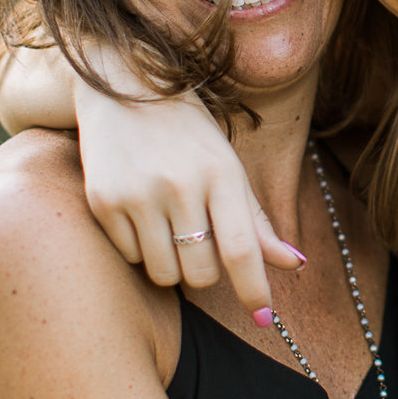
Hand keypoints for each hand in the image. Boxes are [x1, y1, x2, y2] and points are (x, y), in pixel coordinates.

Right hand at [70, 70, 304, 317]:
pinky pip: (129, 256)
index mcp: (221, 173)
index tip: (263, 317)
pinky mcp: (103, 200)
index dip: (254, 290)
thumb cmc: (185, 128)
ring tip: (166, 227)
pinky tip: (137, 212)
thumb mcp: (226, 164)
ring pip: (164, 273)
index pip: (242, 250)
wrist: (120, 81)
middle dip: (204, 271)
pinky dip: (138, 248)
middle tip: (197, 243)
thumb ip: (256, 220)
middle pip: (201, 273)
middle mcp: (180, 185)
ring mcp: (138, 194)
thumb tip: (294, 266)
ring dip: (170, 263)